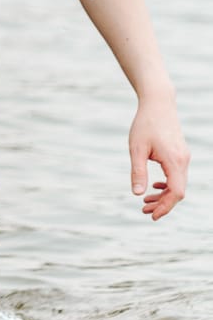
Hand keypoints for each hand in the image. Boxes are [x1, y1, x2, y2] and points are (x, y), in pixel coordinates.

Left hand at [128, 98, 188, 220]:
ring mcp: (184, 157)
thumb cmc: (145, 124)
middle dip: (163, 204)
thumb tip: (137, 194)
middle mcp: (183, 161)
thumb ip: (138, 172)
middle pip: (178, 191)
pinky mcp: (180, 154)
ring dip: (164, 195)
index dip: (165, 206)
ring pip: (178, 184)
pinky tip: (154, 186)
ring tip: (146, 201)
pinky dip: (167, 184)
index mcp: (175, 161)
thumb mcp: (136, 149)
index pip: (175, 192)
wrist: (158, 104)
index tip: (152, 215)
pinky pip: (177, 175)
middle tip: (144, 211)